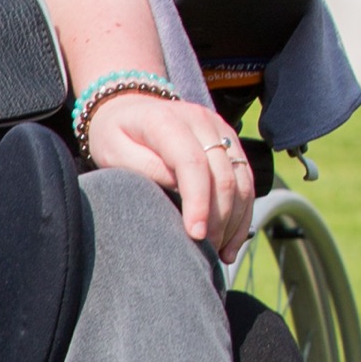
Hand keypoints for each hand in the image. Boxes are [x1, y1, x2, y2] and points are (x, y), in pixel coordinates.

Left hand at [87, 92, 254, 255]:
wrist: (130, 108)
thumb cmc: (115, 135)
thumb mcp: (113, 151)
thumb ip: (143, 167)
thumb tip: (176, 187)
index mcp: (167, 121)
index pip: (192, 163)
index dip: (199, 201)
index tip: (196, 234)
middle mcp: (200, 121)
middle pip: (223, 174)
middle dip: (219, 218)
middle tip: (206, 251)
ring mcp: (220, 129)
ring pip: (241, 179)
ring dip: (235, 220)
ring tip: (222, 253)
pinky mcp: (230, 142)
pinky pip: (246, 179)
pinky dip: (243, 212)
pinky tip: (231, 240)